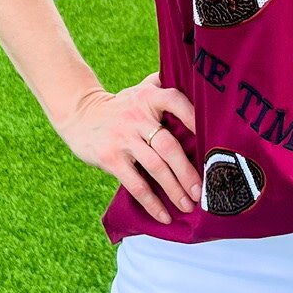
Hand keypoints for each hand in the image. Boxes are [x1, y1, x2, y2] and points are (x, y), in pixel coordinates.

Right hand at [60, 72, 199, 223]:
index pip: (176, 101)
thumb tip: (193, 76)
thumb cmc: (120, 106)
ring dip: (174, 189)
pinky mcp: (111, 157)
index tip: (212, 139)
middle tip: (203, 191)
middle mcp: (137, 116)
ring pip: (155, 167)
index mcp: (148, 97)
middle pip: (169, 145)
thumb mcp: (139, 90)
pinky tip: (163, 215)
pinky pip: (136, 184)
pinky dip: (152, 202)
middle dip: (188, 171)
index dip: (194, 118)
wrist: (80, 115)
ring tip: (188, 205)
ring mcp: (123, 138)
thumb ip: (162, 85)